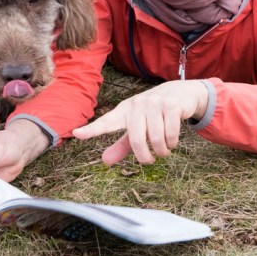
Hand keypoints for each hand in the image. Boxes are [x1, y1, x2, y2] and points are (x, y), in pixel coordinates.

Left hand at [71, 79, 209, 165]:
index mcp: (124, 111)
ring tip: (164, 150)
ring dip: (162, 151)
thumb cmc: (153, 114)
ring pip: (156, 140)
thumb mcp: (136, 128)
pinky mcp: (171, 105)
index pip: (106, 122)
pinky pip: (171, 134)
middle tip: (150, 160)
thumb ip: (121, 145)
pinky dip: (173, 143)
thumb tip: (104, 161)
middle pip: (137, 141)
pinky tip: (172, 141)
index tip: (76, 133)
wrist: (180, 93)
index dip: (92, 129)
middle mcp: (136, 105)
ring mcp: (154, 103)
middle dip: (145, 157)